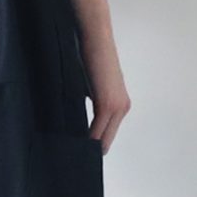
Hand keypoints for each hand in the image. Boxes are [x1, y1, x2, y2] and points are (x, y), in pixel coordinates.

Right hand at [83, 33, 131, 153]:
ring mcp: (117, 107)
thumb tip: (77, 121)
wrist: (96, 38)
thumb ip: (89, 103)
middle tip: (74, 159)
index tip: (79, 152)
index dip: (93, 145)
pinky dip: (87, 139)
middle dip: (91, 150)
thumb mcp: (91, 86)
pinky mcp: (107, 104)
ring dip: (88, 146)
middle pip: (106, 140)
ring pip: (102, 138)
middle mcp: (123, 108)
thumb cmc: (90, 56)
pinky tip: (75, 145)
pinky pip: (97, 130)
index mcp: (121, 104)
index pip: (108, 133)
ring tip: (72, 153)